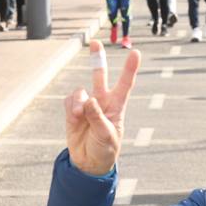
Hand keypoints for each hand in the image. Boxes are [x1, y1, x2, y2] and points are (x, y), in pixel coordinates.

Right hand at [65, 38, 142, 176]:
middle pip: (100, 76)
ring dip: (78, 102)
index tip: (136, 53)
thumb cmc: (104, 150)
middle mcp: (102, 102)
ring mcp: (86, 106)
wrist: (88, 162)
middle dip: (97, 58)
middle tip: (95, 42)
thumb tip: (88, 100)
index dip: (130, 69)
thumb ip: (97, 117)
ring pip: (80, 92)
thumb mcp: (106, 136)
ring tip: (79, 116)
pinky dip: (70, 107)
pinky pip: (69, 100)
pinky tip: (73, 118)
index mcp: (117, 107)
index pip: (125, 85)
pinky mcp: (73, 112)